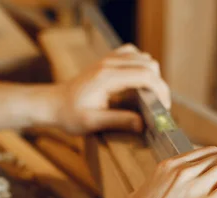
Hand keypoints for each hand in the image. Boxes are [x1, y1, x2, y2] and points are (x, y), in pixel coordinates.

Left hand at [55, 44, 169, 135]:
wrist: (52, 104)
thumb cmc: (69, 115)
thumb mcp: (92, 122)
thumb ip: (119, 121)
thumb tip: (143, 124)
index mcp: (107, 78)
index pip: (145, 75)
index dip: (160, 90)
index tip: (163, 108)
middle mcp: (108, 64)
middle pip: (148, 63)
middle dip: (158, 84)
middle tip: (157, 105)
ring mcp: (107, 59)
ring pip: (142, 56)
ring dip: (150, 74)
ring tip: (148, 95)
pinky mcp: (106, 60)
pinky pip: (131, 54)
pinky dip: (140, 65)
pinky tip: (137, 81)